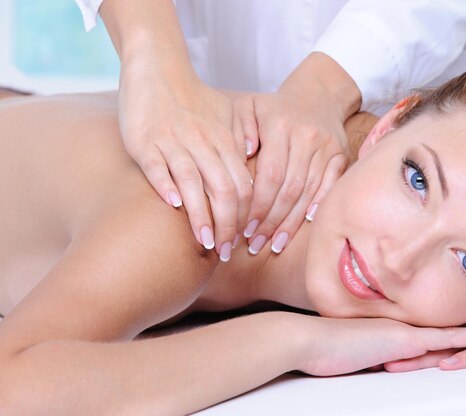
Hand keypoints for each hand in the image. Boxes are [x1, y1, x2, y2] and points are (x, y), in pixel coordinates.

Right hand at [119, 60, 251, 260]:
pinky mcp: (145, 142)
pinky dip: (168, 188)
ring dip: (202, 218)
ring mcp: (173, 142)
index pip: (243, 185)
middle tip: (226, 252)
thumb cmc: (193, 98)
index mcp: (224, 141)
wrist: (157, 68)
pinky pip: (159, 168)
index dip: (246, 216)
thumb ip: (241, 140)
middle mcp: (202, 143)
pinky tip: (175, 208)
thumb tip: (254, 163)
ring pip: (194, 184)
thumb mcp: (225, 115)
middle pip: (224, 190)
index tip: (244, 238)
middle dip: (228, 226)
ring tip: (206, 244)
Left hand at [232, 88, 347, 254]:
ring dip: (291, 223)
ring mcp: (326, 147)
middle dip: (271, 221)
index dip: (258, 205)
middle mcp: (306, 137)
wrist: (316, 97)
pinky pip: (330, 187)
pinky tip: (304, 227)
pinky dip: (317, 207)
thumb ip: (238, 128)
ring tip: (275, 243)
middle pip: (289, 189)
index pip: (270, 175)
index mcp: (280, 126)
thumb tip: (244, 154)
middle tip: (256, 243)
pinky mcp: (340, 156)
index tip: (244, 227)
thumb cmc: (273, 109)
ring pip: (308, 193)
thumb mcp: (248, 107)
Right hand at [295, 316, 465, 376]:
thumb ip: (366, 347)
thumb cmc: (321, 346)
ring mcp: (407, 330)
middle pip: (450, 316)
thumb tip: (375, 354)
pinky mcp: (406, 341)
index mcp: (394, 324)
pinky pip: (448, 339)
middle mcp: (404, 322)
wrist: (308, 341)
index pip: (432, 318)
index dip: (457, 312)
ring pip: (455, 324)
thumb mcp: (350, 347)